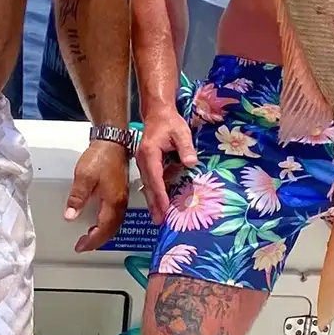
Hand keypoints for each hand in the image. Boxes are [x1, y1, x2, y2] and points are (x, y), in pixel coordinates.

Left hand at [64, 140, 129, 252]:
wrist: (113, 141)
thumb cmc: (100, 157)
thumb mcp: (84, 177)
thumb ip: (77, 197)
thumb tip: (70, 216)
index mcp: (113, 202)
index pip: (103, 229)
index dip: (92, 241)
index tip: (80, 246)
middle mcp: (120, 203)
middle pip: (111, 230)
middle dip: (98, 240)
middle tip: (83, 245)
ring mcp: (122, 198)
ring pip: (115, 224)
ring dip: (103, 233)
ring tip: (90, 237)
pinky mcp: (121, 192)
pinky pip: (116, 215)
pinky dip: (107, 224)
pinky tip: (99, 221)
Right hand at [135, 107, 197, 223]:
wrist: (157, 113)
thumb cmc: (169, 122)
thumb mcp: (181, 132)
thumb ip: (186, 148)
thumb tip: (191, 163)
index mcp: (150, 153)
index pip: (155, 177)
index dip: (160, 194)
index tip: (165, 208)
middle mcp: (143, 160)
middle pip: (148, 185)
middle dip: (154, 204)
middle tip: (160, 221)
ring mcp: (142, 162)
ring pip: (147, 185)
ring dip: (152, 202)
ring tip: (158, 218)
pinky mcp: (146, 163)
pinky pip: (149, 181)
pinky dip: (153, 193)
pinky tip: (158, 203)